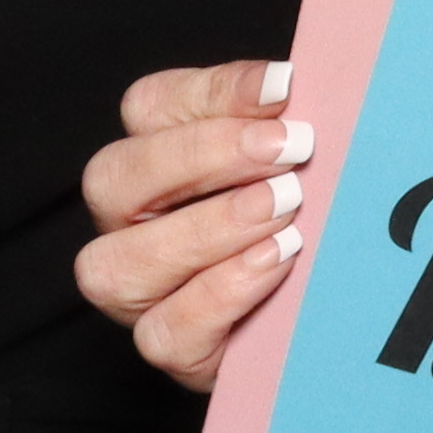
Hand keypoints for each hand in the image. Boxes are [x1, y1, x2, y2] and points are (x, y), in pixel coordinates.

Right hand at [75, 56, 312, 389]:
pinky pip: (164, 331)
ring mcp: (137, 291)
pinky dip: (222, 292)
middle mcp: (127, 222)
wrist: (318, 315)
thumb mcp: (294, 162)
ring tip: (287, 209)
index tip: (286, 87)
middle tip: (288, 149)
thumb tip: (293, 83)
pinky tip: (276, 263)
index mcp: (152, 157)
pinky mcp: (170, 348)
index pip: (150, 107)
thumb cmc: (300, 218)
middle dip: (204, 156)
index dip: (215, 92)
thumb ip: (281, 122)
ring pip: (120, 262)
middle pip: (114, 178)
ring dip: (209, 228)